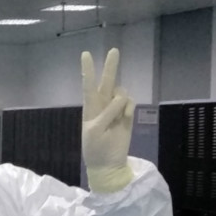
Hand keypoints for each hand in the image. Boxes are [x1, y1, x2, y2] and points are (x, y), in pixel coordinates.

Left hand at [81, 49, 134, 193]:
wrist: (108, 164)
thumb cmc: (95, 148)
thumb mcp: (95, 130)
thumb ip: (107, 112)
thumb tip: (121, 97)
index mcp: (90, 108)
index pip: (88, 86)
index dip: (88, 70)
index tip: (85, 54)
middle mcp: (102, 105)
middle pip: (106, 82)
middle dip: (111, 67)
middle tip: (114, 50)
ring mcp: (115, 110)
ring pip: (121, 93)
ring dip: (121, 99)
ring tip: (119, 115)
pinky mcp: (126, 116)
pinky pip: (129, 103)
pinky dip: (128, 107)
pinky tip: (126, 117)